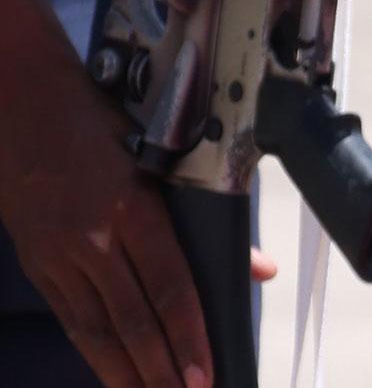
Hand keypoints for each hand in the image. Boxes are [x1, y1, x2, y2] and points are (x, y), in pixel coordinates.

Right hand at [0, 4, 211, 387]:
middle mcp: (92, 239)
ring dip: (125, 370)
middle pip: (131, 320)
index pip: (169, 289)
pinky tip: (112, 367)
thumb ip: (209, 216)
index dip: (187, 337)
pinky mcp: (37, 260)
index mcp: (132, 208)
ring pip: (95, 328)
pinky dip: (94, 345)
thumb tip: (257, 267)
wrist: (21, 102)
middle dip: (160, 369)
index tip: (203, 375)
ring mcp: (58, 254)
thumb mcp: (164, 155)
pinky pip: (70, 314)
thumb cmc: (104, 120)